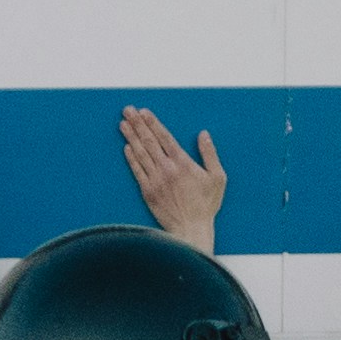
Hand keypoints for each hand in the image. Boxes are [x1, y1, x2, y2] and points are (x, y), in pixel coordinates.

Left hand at [120, 105, 228, 252]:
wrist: (191, 228)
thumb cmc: (206, 205)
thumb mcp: (217, 178)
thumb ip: (210, 154)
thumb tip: (203, 134)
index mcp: (183, 163)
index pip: (164, 137)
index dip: (153, 123)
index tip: (144, 112)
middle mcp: (167, 168)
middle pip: (149, 141)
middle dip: (137, 124)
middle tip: (127, 111)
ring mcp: (155, 180)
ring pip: (140, 154)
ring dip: (131, 137)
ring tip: (123, 124)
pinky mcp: (148, 192)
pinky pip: (137, 171)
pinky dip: (131, 158)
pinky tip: (126, 148)